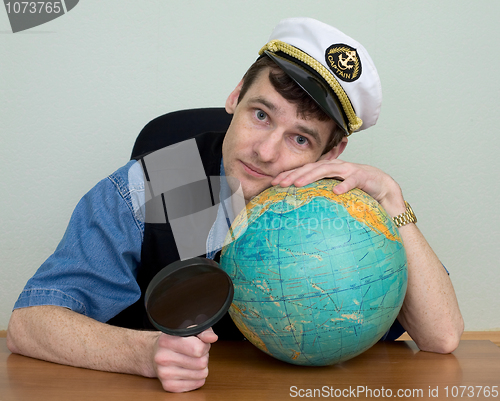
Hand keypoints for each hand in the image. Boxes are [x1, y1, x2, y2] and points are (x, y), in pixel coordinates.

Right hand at [152, 328, 217, 392]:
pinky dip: (197, 377)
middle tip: (195, 353)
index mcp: (167, 340)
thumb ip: (203, 331)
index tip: (200, 343)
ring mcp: (164, 373)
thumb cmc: (176, 340)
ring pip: (201, 374)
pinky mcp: (169, 386)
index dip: (204, 346)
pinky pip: (198, 384)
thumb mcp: (188, 330)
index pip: (197, 349)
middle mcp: (163, 357)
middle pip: (201, 362)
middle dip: (203, 357)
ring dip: (201, 367)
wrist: (155, 354)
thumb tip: (212, 337)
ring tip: (191, 360)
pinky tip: (188, 370)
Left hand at [271, 158, 405, 216]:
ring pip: (327, 170)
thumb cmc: (356, 190)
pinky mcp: (363, 177)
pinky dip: (345, 185)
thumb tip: (300, 209)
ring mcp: (349, 170)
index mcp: (327, 170)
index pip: (304, 170)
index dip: (289, 174)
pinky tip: (336, 191)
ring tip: (298, 183)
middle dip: (295, 174)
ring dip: (311, 176)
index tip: (273, 183)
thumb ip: (320, 195)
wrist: (383, 186)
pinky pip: (353, 180)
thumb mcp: (334, 192)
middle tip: (280, 183)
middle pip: (312, 168)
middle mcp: (335, 167)